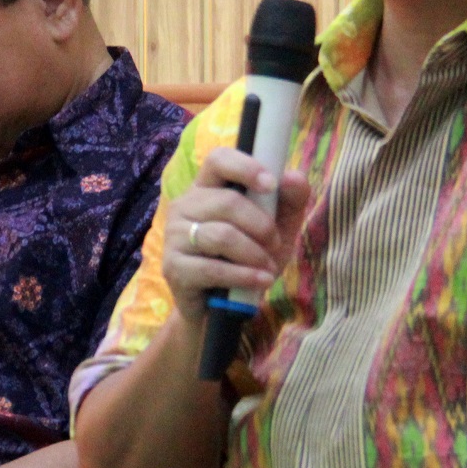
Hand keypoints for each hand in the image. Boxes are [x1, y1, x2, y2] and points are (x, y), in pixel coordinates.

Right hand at [162, 148, 310, 321]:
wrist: (221, 307)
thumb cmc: (248, 259)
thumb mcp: (278, 229)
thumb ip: (289, 201)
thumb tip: (293, 177)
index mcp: (207, 188)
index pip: (217, 160)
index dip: (245, 167)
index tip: (271, 184)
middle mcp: (185, 206)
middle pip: (227, 202)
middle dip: (261, 225)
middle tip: (275, 243)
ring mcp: (174, 236)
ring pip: (221, 236)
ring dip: (254, 254)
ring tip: (267, 268)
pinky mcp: (173, 268)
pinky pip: (213, 268)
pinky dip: (244, 276)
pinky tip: (261, 281)